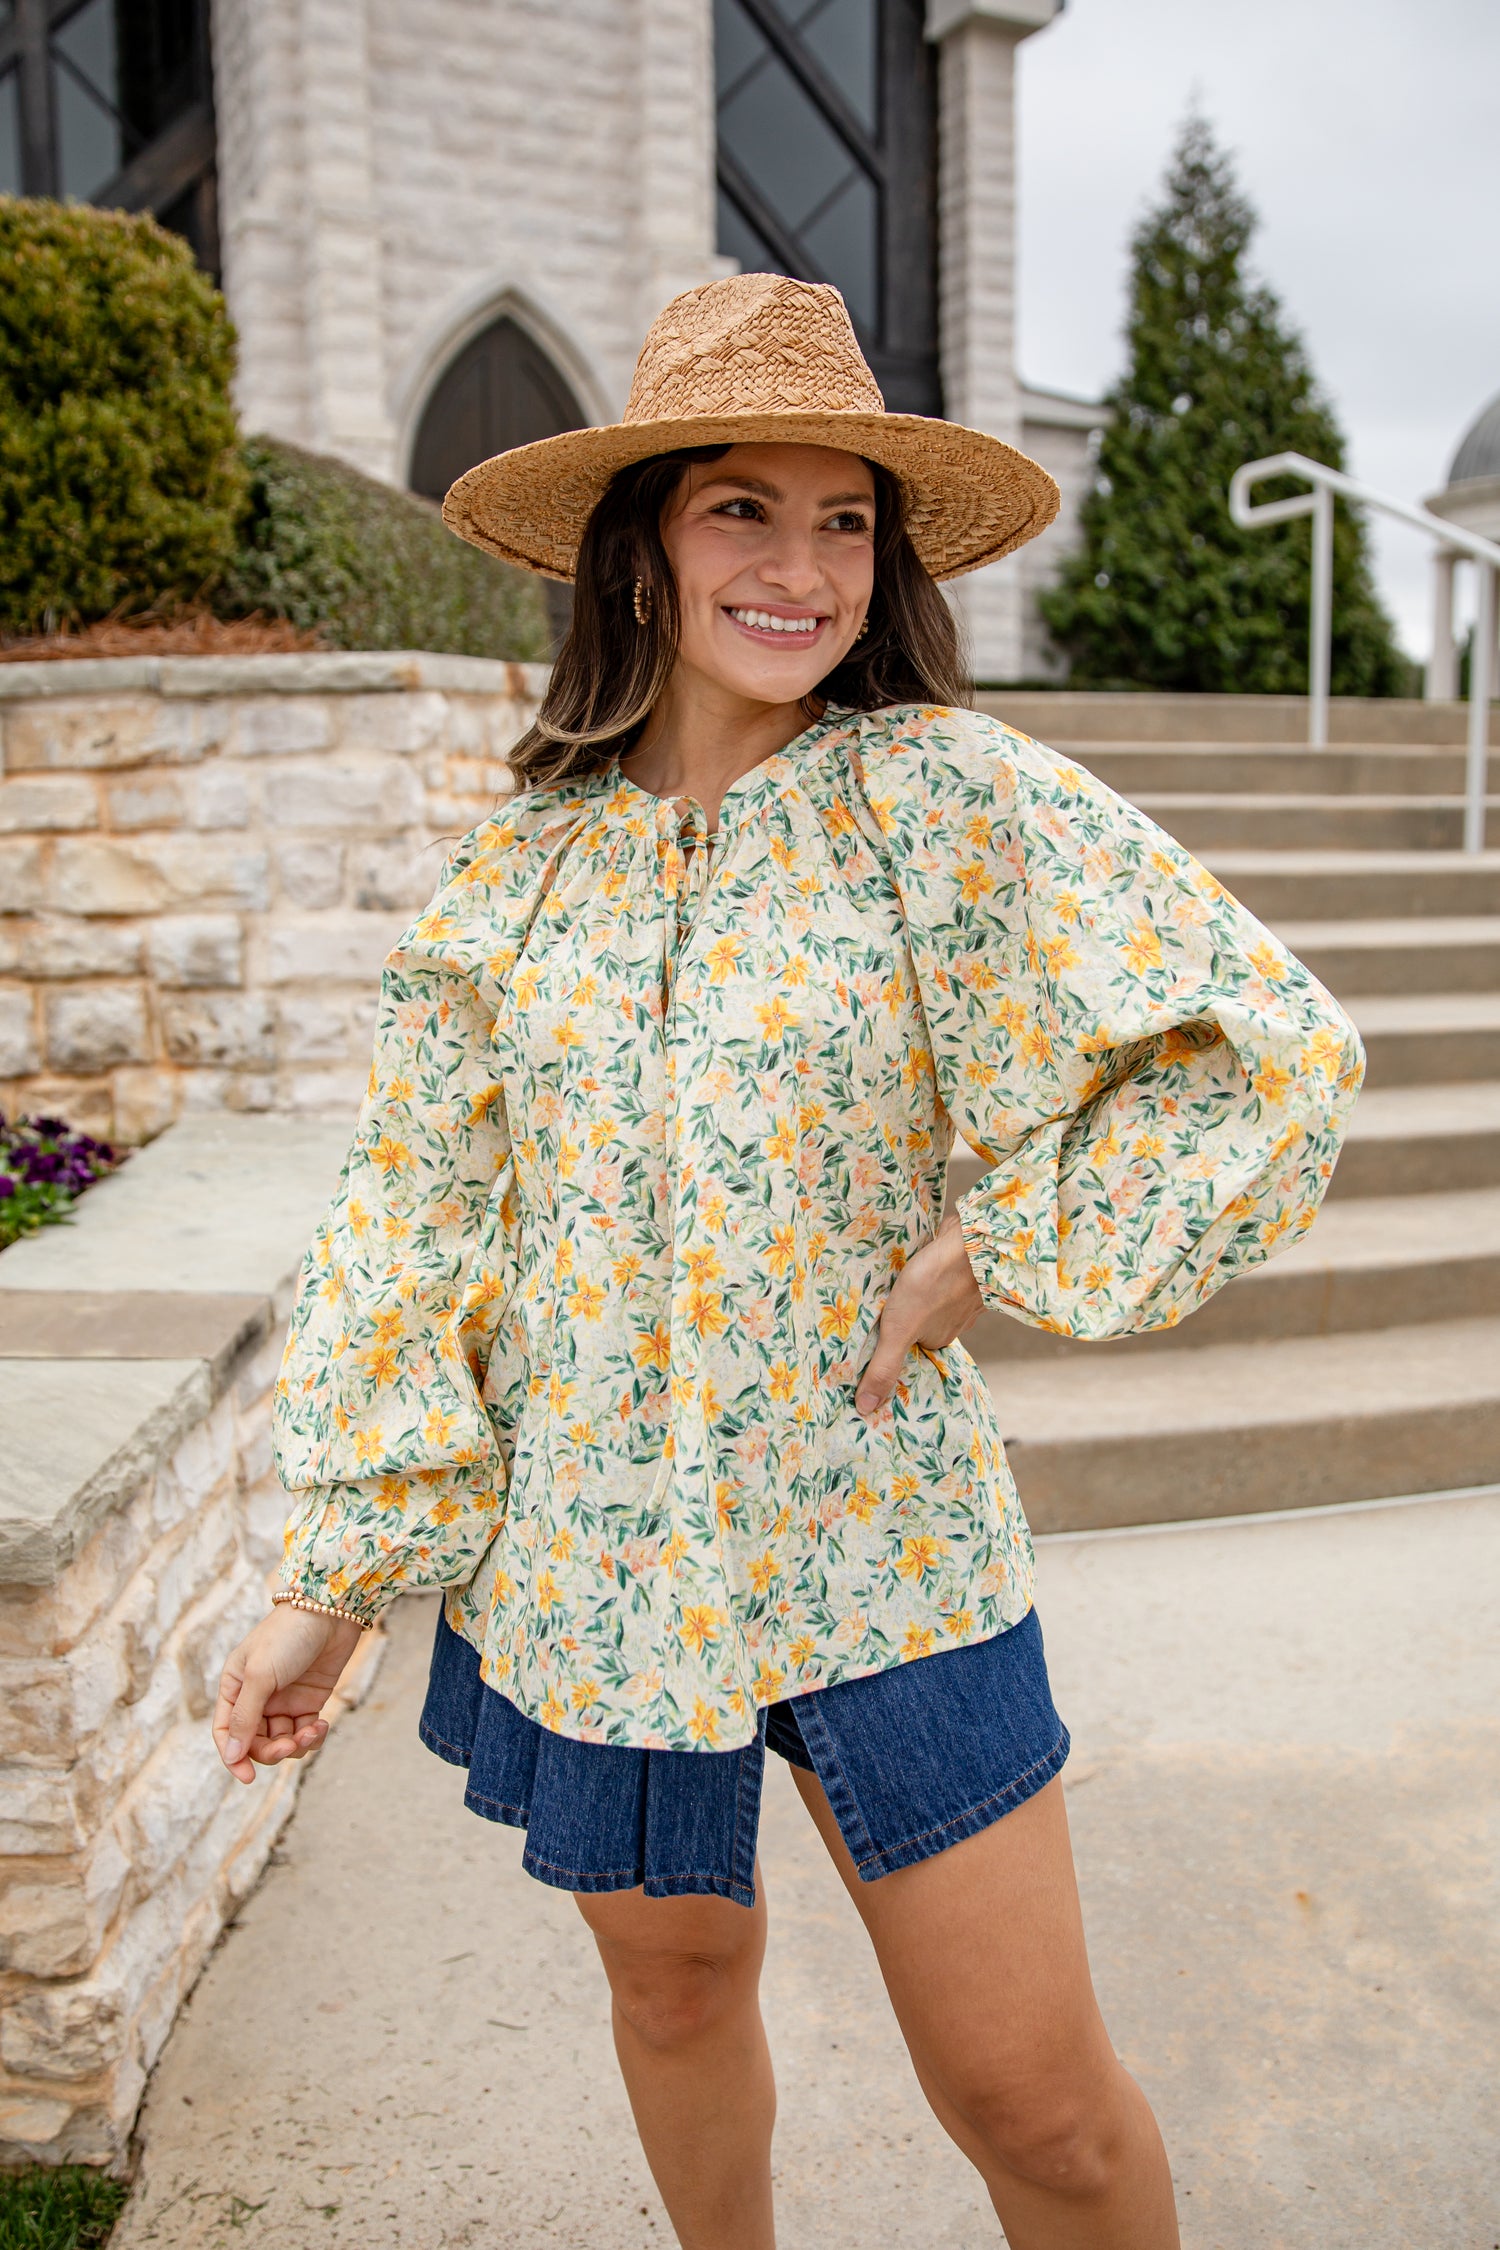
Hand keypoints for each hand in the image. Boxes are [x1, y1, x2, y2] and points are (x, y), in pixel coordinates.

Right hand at [213, 1606, 364, 1784]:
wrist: (331, 1610)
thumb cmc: (288, 1636)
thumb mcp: (260, 1676)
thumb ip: (245, 1716)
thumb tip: (231, 1755)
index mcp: (234, 1687)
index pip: (225, 1733)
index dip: (233, 1757)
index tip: (247, 1777)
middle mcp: (256, 1697)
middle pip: (256, 1742)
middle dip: (272, 1751)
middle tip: (291, 1745)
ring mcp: (283, 1700)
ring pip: (282, 1741)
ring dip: (296, 1745)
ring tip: (312, 1731)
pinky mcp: (309, 1701)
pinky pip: (304, 1733)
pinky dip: (312, 1737)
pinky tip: (322, 1726)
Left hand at [855, 1212, 983, 1420]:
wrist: (970, 1241)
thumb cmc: (934, 1286)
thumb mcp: (900, 1330)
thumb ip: (884, 1366)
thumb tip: (866, 1409)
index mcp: (938, 1339)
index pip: (905, 1348)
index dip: (885, 1344)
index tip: (863, 1340)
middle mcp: (949, 1319)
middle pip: (912, 1321)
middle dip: (892, 1316)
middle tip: (863, 1311)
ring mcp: (952, 1291)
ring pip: (919, 1295)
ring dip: (902, 1290)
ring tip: (876, 1285)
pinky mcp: (949, 1263)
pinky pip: (926, 1272)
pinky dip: (914, 1270)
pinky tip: (899, 1263)